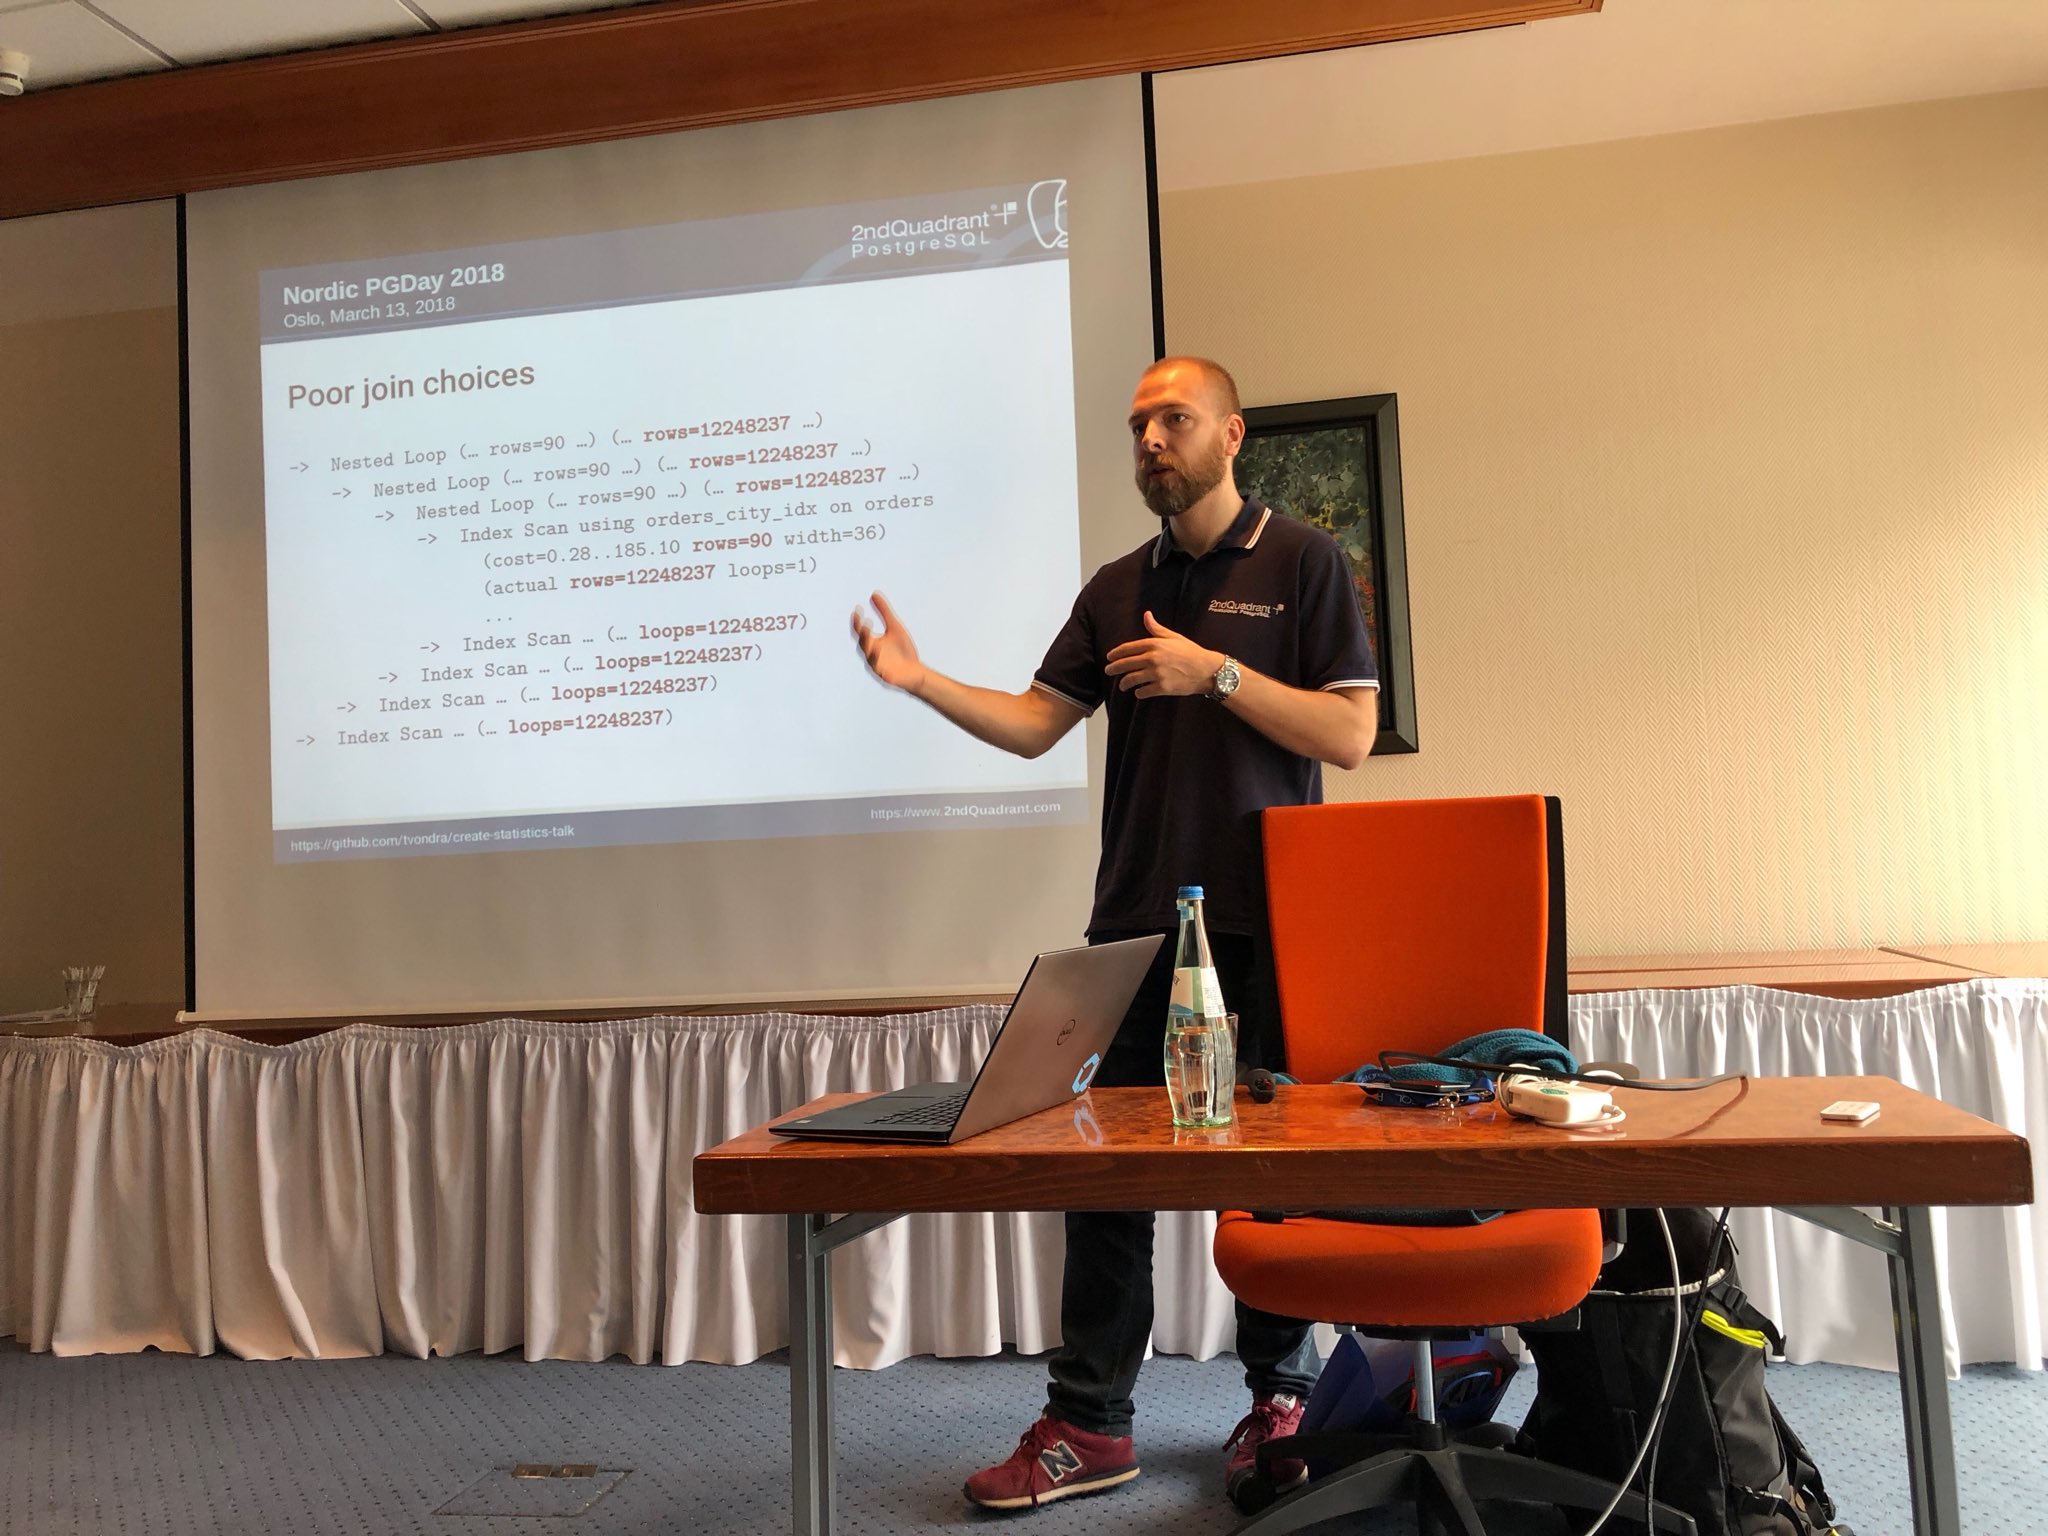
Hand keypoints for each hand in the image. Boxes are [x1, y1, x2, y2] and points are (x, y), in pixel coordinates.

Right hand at [851, 592, 926, 693]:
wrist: (916, 672)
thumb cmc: (903, 651)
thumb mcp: (895, 627)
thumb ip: (884, 612)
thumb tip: (873, 594)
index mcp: (872, 643)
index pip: (861, 631)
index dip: (858, 621)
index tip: (858, 609)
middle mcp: (871, 654)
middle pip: (863, 644)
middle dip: (864, 634)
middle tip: (865, 623)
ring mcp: (878, 667)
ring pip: (870, 658)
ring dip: (870, 648)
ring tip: (872, 638)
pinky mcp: (886, 677)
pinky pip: (880, 670)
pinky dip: (878, 662)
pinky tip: (879, 652)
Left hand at [1104, 611, 1223, 698]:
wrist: (1206, 670)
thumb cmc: (1191, 652)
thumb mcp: (1173, 637)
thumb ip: (1156, 628)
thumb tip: (1146, 615)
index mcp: (1154, 644)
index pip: (1128, 648)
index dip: (1115, 654)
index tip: (1109, 658)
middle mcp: (1153, 658)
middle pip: (1125, 664)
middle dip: (1114, 668)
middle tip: (1109, 671)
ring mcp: (1157, 674)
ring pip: (1131, 680)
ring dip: (1124, 683)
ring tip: (1122, 685)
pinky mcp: (1162, 688)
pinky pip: (1143, 692)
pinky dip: (1139, 693)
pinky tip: (1138, 693)